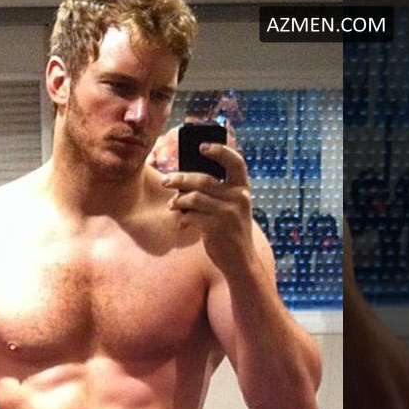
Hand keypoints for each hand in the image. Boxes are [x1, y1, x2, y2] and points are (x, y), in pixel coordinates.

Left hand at [163, 143, 253, 277]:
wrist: (240, 261)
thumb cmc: (230, 231)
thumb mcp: (232, 208)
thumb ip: (217, 193)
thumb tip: (185, 179)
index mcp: (243, 189)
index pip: (236, 162)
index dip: (220, 151)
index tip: (202, 146)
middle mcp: (238, 198)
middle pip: (203, 180)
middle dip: (180, 179)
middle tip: (165, 181)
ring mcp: (228, 213)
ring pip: (193, 198)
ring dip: (178, 201)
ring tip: (172, 206)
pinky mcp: (216, 228)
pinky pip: (190, 216)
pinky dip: (182, 218)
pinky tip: (181, 223)